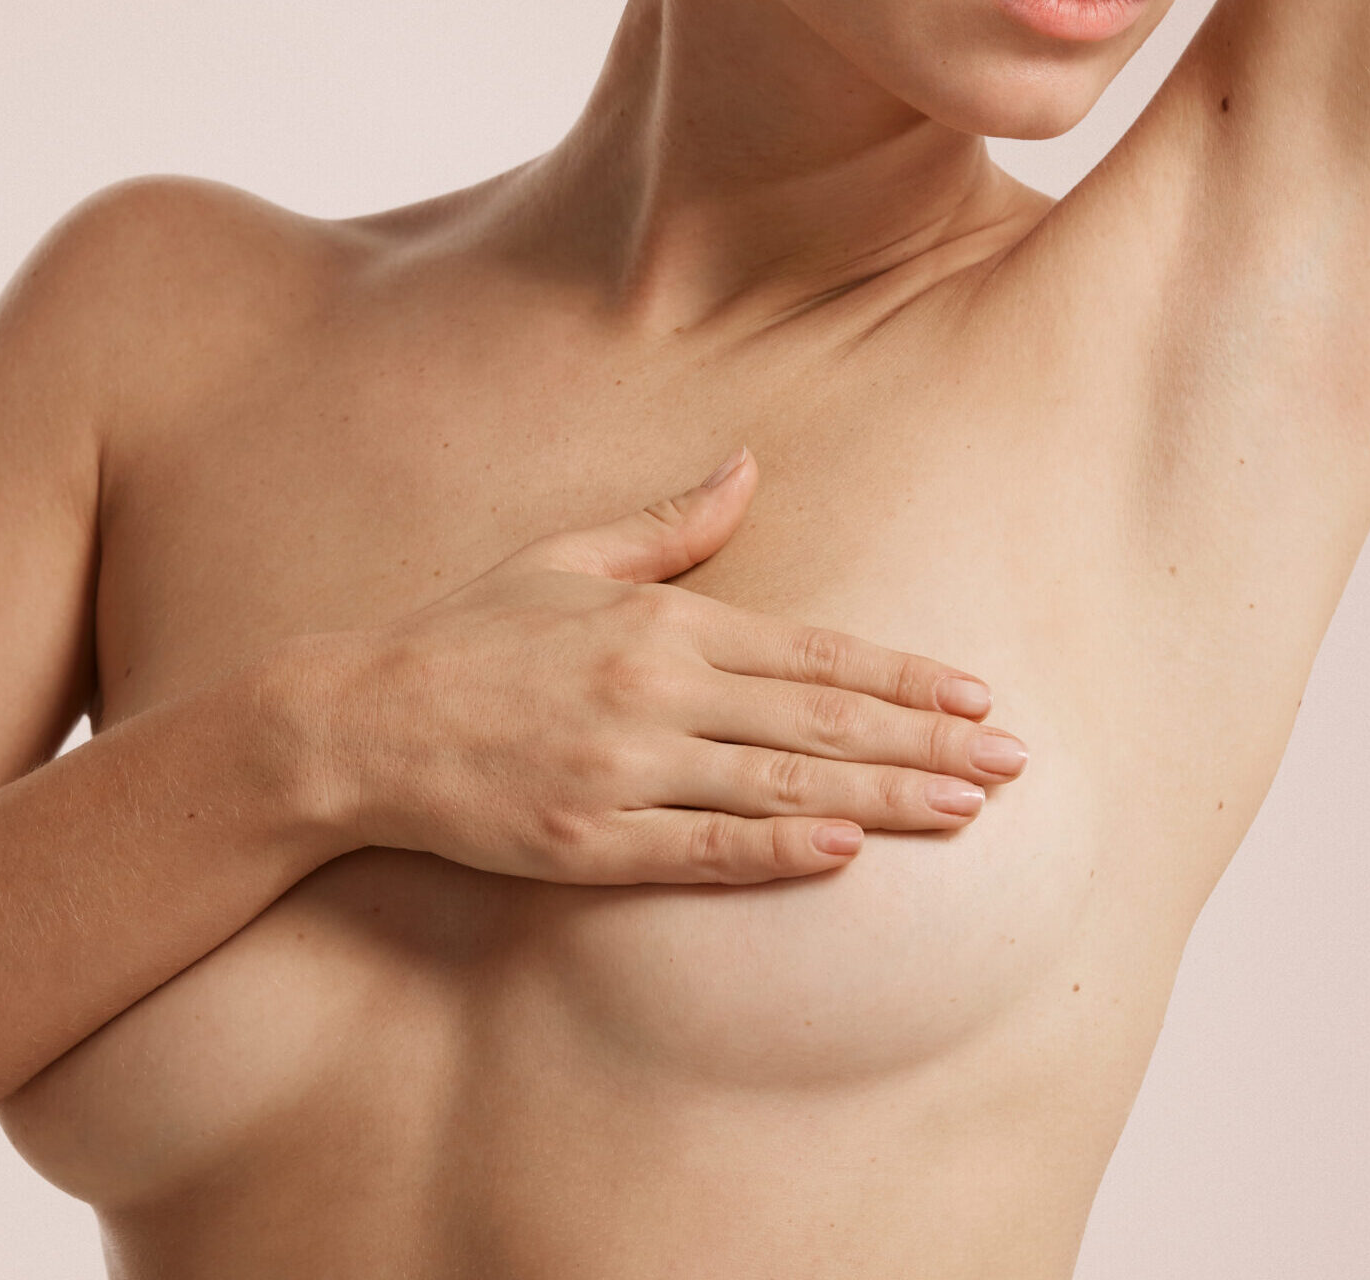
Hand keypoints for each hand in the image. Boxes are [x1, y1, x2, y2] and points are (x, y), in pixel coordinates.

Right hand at [275, 449, 1028, 885]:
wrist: (352, 722)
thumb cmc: (463, 638)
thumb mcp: (564, 557)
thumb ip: (669, 525)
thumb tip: (747, 464)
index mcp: (662, 621)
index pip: (814, 649)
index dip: (905, 675)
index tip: (979, 694)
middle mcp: (655, 689)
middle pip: (821, 715)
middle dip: (928, 738)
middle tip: (1017, 761)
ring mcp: (623, 768)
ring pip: (781, 781)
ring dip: (884, 795)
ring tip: (967, 808)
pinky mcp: (587, 839)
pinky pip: (702, 846)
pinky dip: (779, 848)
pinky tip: (846, 852)